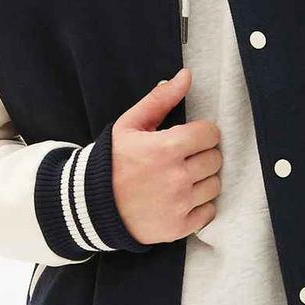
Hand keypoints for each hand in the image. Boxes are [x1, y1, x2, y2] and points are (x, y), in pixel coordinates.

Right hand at [111, 67, 221, 243]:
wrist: (89, 205)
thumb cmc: (111, 161)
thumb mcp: (129, 125)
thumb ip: (160, 99)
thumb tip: (186, 76)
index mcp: (166, 148)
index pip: (210, 134)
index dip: (201, 133)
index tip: (190, 138)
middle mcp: (176, 177)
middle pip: (215, 159)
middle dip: (202, 155)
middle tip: (183, 158)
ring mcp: (178, 205)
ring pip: (215, 185)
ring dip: (203, 180)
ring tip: (181, 179)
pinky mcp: (178, 227)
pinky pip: (209, 212)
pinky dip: (200, 206)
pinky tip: (181, 199)